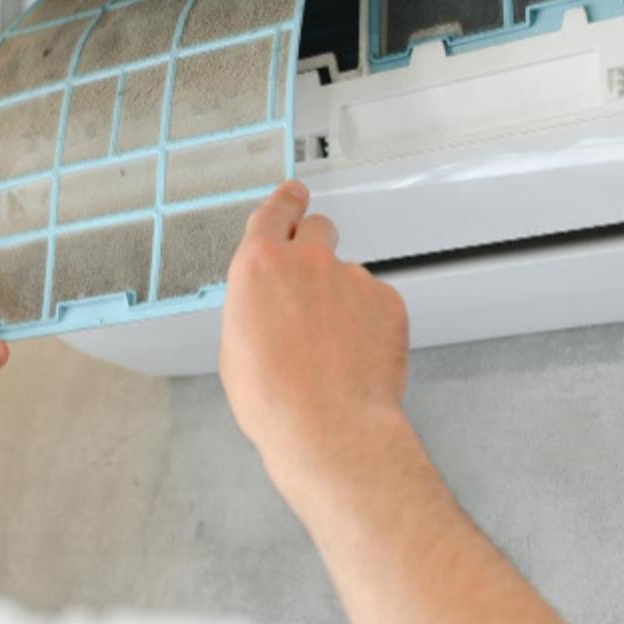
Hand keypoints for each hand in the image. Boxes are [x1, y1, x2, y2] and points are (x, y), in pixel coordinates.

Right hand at [219, 182, 409, 503]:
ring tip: (333, 348)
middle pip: (319, 229)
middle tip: (312, 285)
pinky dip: (369, 323)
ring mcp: (353, 277)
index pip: (275, 211)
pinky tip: (357, 357)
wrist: (328, 427)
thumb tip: (268, 308)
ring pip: (349, 274)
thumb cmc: (274, 398)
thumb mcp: (236, 346)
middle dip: (315, 249)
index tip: (293, 196)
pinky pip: (377, 302)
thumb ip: (253, 306)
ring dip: (342, 298)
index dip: (286, 202)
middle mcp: (308, 259)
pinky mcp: (388, 300)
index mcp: (260, 265)